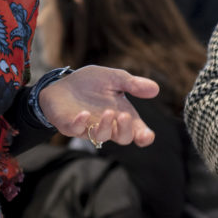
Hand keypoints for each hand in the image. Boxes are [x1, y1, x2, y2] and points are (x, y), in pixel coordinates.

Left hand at [36, 65, 160, 145]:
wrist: (62, 83)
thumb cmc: (90, 83)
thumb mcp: (113, 78)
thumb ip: (131, 84)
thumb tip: (155, 89)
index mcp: (121, 115)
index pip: (137, 131)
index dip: (144, 136)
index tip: (146, 136)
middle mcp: (107, 125)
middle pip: (122, 138)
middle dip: (126, 130)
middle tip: (124, 116)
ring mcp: (88, 128)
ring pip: (101, 137)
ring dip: (105, 126)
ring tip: (107, 112)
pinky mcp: (69, 126)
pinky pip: (76, 131)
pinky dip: (80, 124)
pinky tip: (83, 114)